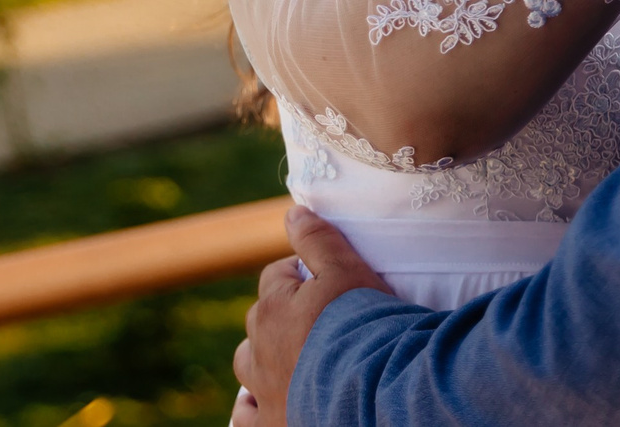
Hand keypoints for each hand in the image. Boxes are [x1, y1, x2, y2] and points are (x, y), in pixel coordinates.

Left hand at [231, 206, 394, 426]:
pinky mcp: (270, 425)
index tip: (321, 283)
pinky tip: (264, 404)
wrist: (373, 391)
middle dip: (280, 317)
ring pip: (248, 366)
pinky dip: (252, 407)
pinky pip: (246, 417)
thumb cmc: (364, 326)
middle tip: (315, 323)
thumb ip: (317, 240)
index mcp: (273, 307)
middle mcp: (259, 348)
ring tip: (287, 362)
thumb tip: (292, 213)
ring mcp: (263, 391)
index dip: (298, 277)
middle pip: (260, 321)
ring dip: (262, 360)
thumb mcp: (347, 270)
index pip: (275, 277)